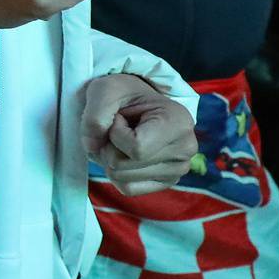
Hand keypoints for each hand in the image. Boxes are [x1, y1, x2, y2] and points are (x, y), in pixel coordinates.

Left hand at [82, 74, 197, 194]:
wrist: (137, 102)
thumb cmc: (124, 94)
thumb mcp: (105, 90)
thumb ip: (94, 116)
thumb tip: (92, 147)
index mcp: (178, 123)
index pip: (136, 148)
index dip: (115, 134)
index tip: (120, 117)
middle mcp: (186, 149)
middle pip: (124, 166)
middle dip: (108, 146)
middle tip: (118, 128)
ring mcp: (178, 169)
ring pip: (122, 179)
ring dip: (110, 159)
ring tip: (121, 139)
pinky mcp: (166, 182)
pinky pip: (127, 188)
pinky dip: (116, 172)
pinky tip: (124, 153)